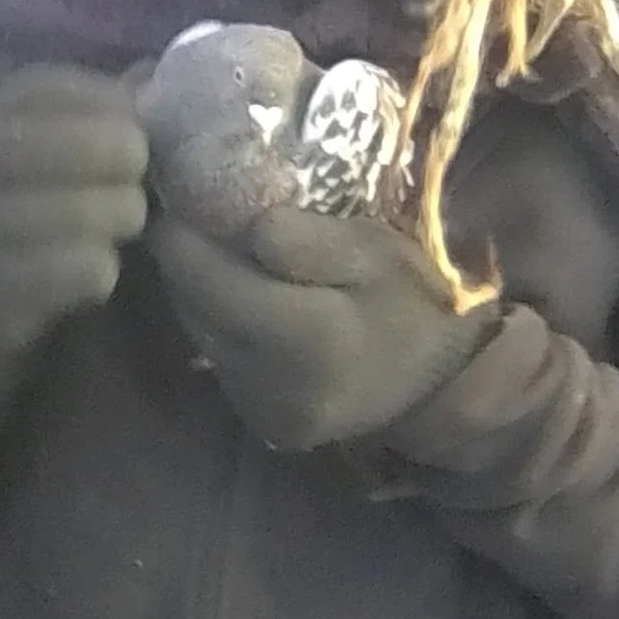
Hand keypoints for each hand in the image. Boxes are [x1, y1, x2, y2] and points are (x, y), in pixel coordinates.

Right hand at [0, 64, 148, 361]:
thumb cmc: (19, 204)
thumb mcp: (40, 148)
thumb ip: (95, 115)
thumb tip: (153, 76)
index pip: (37, 89)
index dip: (100, 98)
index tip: (138, 117)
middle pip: (32, 145)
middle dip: (105, 149)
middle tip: (141, 168)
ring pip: (50, 213)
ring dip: (111, 212)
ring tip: (130, 219)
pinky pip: (51, 276)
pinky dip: (93, 269)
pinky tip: (103, 268)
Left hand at [148, 206, 502, 450]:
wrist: (439, 383)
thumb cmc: (409, 299)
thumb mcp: (374, 250)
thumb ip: (304, 239)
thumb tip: (241, 225)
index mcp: (309, 338)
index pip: (208, 278)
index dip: (183, 234)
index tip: (179, 196)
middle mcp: (275, 385)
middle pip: (194, 306)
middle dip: (185, 258)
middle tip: (191, 213)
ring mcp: (264, 411)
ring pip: (199, 332)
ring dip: (198, 289)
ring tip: (213, 249)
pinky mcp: (261, 422)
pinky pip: (218, 357)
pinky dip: (220, 322)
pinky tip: (240, 295)